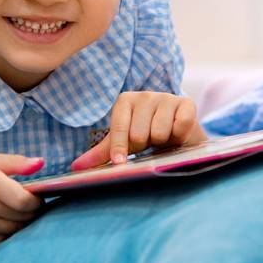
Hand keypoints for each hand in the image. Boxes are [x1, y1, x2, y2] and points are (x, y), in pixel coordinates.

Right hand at [0, 154, 43, 250]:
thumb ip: (15, 162)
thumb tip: (41, 163)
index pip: (24, 200)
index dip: (36, 200)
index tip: (35, 195)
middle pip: (24, 216)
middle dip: (30, 210)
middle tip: (23, 202)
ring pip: (16, 228)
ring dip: (20, 221)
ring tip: (9, 209)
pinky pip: (4, 239)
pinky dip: (6, 231)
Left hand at [70, 92, 204, 169]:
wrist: (178, 132)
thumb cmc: (146, 135)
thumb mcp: (124, 142)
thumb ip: (101, 153)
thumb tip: (76, 167)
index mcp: (125, 101)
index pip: (119, 128)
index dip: (119, 148)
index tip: (119, 163)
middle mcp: (145, 95)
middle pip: (139, 134)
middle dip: (145, 145)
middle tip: (149, 141)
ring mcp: (166, 97)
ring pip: (159, 132)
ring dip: (163, 141)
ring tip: (163, 136)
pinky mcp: (186, 103)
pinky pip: (180, 126)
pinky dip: (178, 136)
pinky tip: (176, 132)